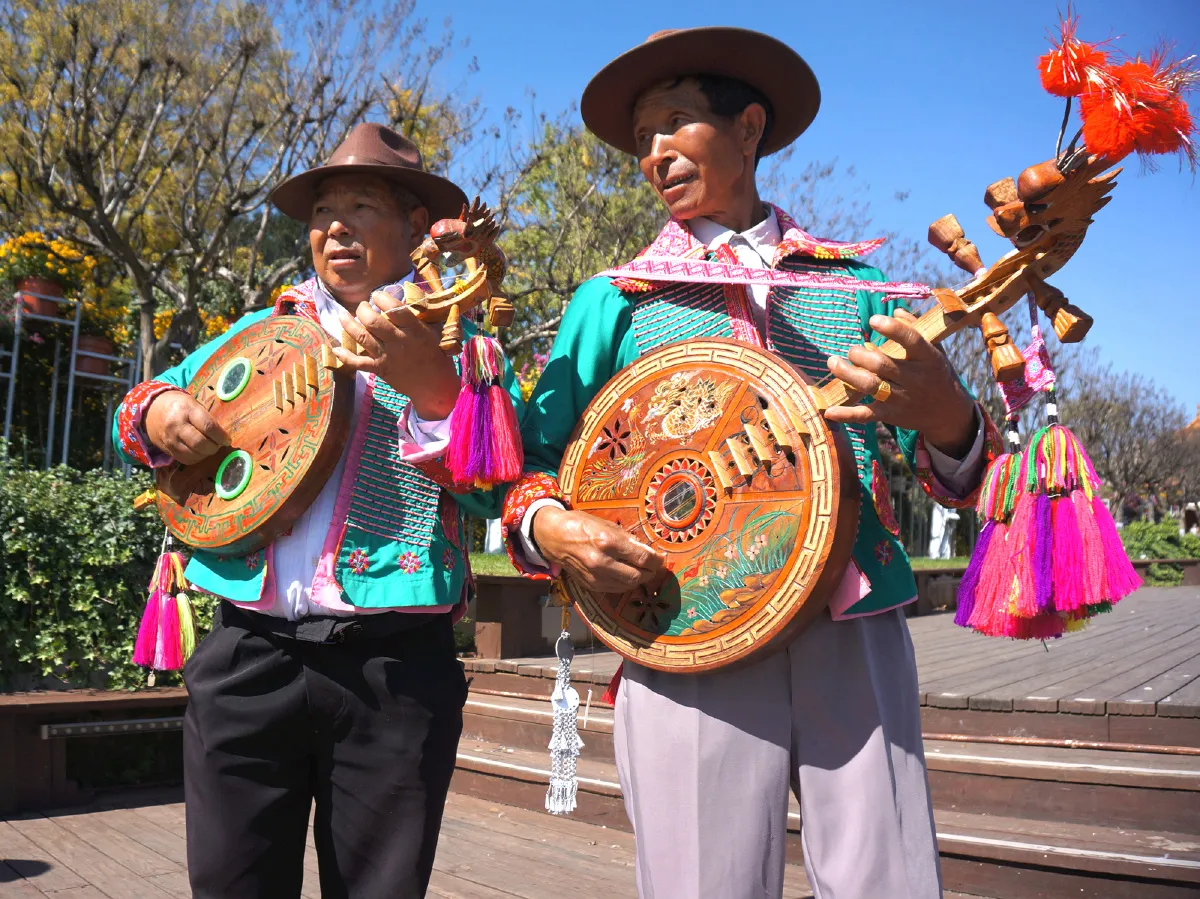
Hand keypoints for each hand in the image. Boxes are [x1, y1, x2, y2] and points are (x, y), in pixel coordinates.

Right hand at [144, 390, 229, 464]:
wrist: (151, 409)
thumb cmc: (179, 405)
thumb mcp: (193, 404)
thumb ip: (207, 418)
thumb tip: (222, 436)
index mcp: (187, 410)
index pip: (208, 426)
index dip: (221, 436)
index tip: (227, 439)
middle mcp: (177, 425)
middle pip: (200, 443)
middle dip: (214, 447)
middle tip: (219, 445)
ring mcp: (170, 438)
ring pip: (193, 454)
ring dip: (206, 454)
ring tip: (210, 448)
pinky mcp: (166, 449)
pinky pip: (184, 459)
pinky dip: (196, 458)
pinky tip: (199, 452)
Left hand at [332, 291, 460, 418]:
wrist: (435, 384)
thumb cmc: (436, 353)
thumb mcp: (435, 329)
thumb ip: (423, 312)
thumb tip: (411, 291)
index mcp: (414, 329)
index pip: (394, 309)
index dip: (381, 298)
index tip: (377, 295)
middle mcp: (399, 341)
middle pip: (373, 321)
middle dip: (362, 309)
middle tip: (362, 306)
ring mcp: (388, 356)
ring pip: (362, 337)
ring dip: (348, 324)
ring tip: (343, 315)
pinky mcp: (380, 369)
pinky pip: (358, 363)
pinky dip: (345, 356)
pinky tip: (336, 348)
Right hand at [532, 506, 666, 593]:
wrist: (552, 536)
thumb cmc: (579, 524)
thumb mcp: (605, 524)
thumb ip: (626, 538)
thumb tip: (646, 549)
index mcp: (607, 542)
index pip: (642, 557)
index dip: (657, 560)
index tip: (661, 558)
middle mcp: (602, 562)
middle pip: (638, 575)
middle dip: (651, 571)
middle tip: (655, 565)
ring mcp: (595, 577)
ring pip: (628, 585)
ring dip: (639, 578)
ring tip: (642, 570)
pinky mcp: (590, 585)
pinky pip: (615, 588)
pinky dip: (625, 583)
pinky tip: (627, 574)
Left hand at [824, 308, 977, 456]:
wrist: (948, 413)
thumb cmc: (937, 374)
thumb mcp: (936, 350)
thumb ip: (916, 329)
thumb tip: (895, 312)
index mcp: (927, 358)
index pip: (911, 340)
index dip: (891, 329)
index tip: (872, 320)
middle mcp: (915, 379)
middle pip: (882, 365)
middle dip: (860, 355)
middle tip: (852, 350)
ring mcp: (901, 399)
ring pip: (870, 386)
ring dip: (847, 374)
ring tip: (833, 362)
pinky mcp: (891, 415)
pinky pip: (866, 415)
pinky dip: (847, 414)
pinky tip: (829, 411)